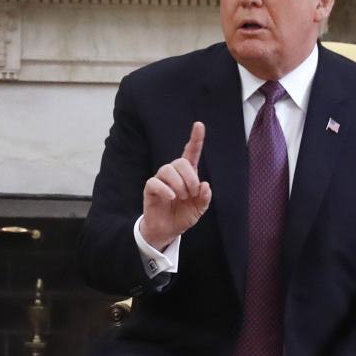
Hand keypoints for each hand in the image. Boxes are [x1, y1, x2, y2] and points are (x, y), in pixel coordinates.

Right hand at [139, 122, 211, 250]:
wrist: (167, 231)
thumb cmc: (182, 216)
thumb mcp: (199, 209)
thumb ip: (204, 198)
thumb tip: (205, 185)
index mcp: (187, 175)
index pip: (191, 152)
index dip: (196, 139)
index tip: (199, 125)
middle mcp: (174, 174)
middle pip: (180, 162)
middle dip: (190, 178)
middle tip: (192, 193)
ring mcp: (161, 180)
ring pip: (167, 169)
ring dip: (179, 184)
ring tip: (181, 197)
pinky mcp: (150, 189)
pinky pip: (155, 182)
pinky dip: (165, 189)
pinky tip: (171, 198)